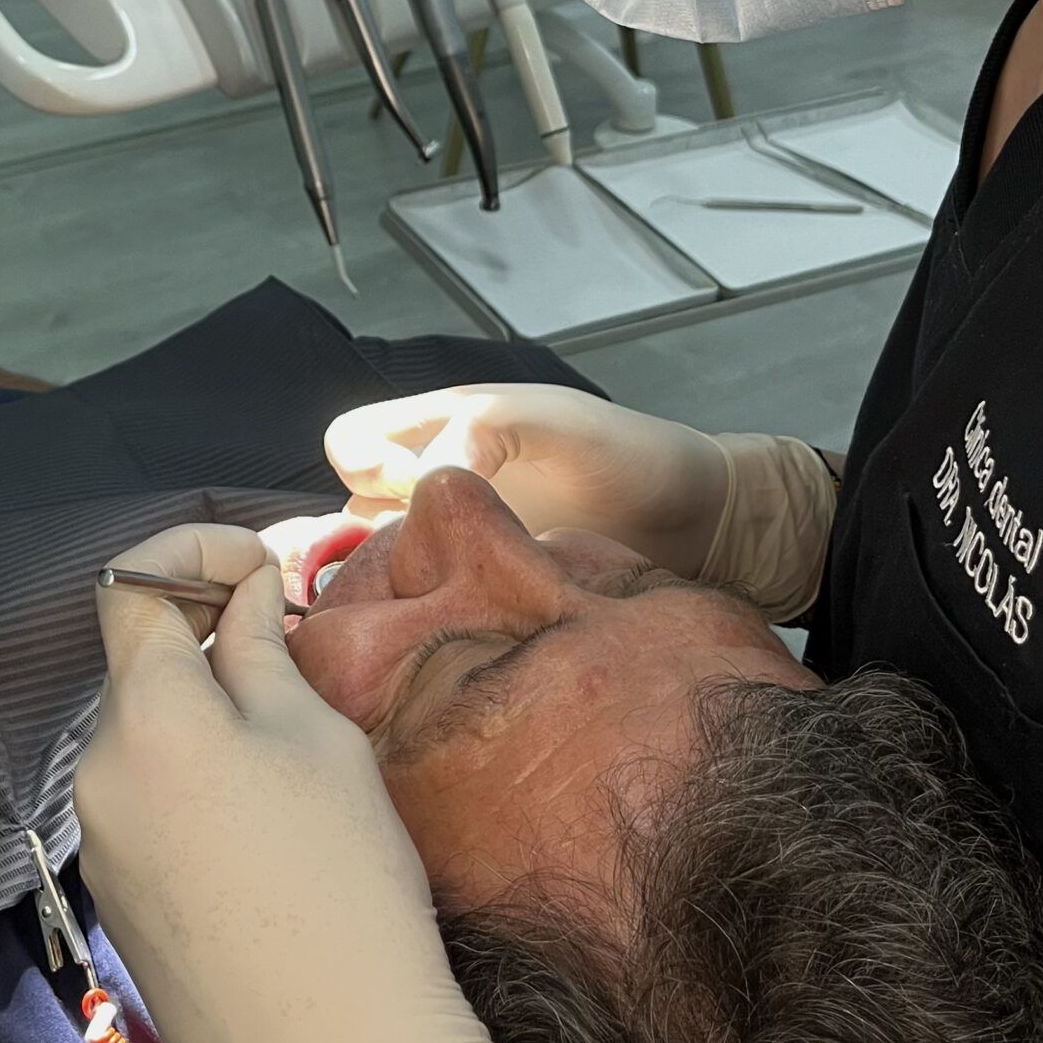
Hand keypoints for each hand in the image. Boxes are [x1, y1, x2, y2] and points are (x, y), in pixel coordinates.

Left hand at [76, 520, 513, 1042]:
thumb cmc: (344, 884)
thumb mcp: (318, 739)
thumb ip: (262, 649)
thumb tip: (241, 589)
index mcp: (143, 717)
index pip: (131, 583)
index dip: (195, 550)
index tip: (263, 566)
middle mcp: (97, 775)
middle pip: (138, 666)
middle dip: (208, 640)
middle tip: (297, 655)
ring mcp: (100, 848)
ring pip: (146, 741)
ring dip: (206, 718)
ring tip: (295, 753)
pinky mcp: (120, 907)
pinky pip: (148, 809)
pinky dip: (196, 785)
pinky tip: (269, 831)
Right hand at [325, 383, 732, 580]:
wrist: (693, 520)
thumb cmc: (624, 452)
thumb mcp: (547, 420)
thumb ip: (475, 432)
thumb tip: (415, 485)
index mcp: (442, 428)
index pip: (351, 442)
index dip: (366, 464)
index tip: (416, 490)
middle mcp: (436, 486)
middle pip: (349, 509)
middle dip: (360, 539)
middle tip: (417, 560)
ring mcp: (457, 544)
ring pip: (379, 565)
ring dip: (390, 582)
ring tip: (435, 597)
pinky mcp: (481, 595)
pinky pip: (425, 606)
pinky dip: (424, 614)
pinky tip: (460, 621)